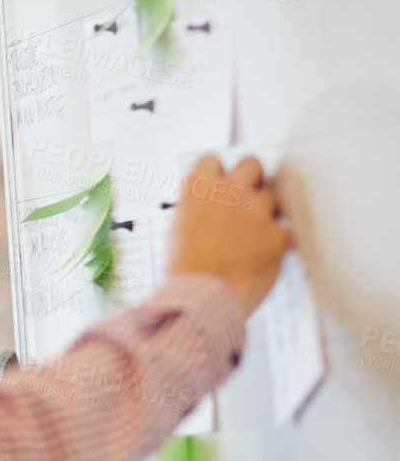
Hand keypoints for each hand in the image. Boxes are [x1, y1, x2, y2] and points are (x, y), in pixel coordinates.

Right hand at [165, 154, 289, 317]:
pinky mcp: (277, 234)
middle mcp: (228, 192)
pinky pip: (283, 230)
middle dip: (250, 180)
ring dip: (265, 211)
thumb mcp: (177, 230)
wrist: (201, 299)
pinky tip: (261, 255)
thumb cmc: (184, 271)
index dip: (217, 175)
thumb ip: (199, 210)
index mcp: (198, 189)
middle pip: (252, 165)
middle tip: (245, 200)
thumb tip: (211, 207)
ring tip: (251, 235)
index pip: (213, 161)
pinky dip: (275, 242)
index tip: (218, 186)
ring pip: (272, 196)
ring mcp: (256, 211)